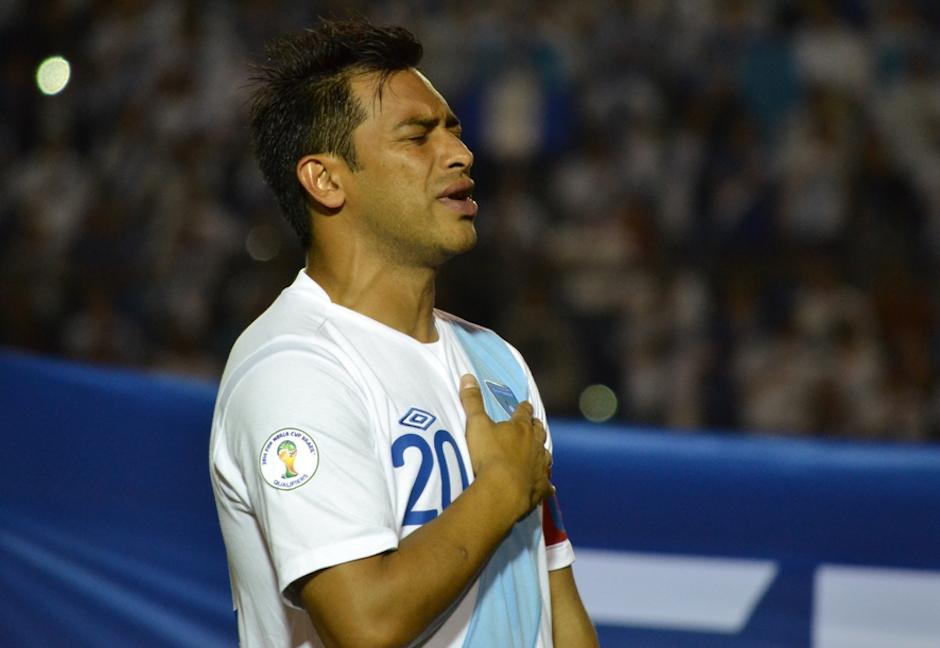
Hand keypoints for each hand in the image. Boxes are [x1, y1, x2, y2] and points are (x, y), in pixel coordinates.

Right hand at [459, 374, 552, 518]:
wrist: (503, 490)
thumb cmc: (489, 455)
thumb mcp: (476, 424)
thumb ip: (472, 402)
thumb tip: (468, 377)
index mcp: (520, 428)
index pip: (523, 413)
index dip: (523, 408)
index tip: (525, 404)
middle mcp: (534, 445)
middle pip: (538, 432)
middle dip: (536, 428)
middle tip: (535, 425)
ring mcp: (540, 466)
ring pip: (545, 456)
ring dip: (543, 453)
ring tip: (542, 452)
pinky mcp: (541, 487)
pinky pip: (547, 485)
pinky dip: (547, 485)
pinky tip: (549, 487)